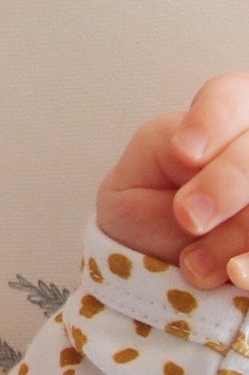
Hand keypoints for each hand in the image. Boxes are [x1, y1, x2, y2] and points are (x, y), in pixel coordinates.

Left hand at [97, 74, 248, 290]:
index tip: (184, 153)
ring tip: (196, 265)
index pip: (229, 98)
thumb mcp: (136, 179)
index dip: (213, 121)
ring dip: (239, 233)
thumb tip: (195, 162)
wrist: (156, 258)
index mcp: (223, 119)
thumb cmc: (148, 206)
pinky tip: (237, 276)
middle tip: (189, 218)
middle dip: (226, 184)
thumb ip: (161, 159)